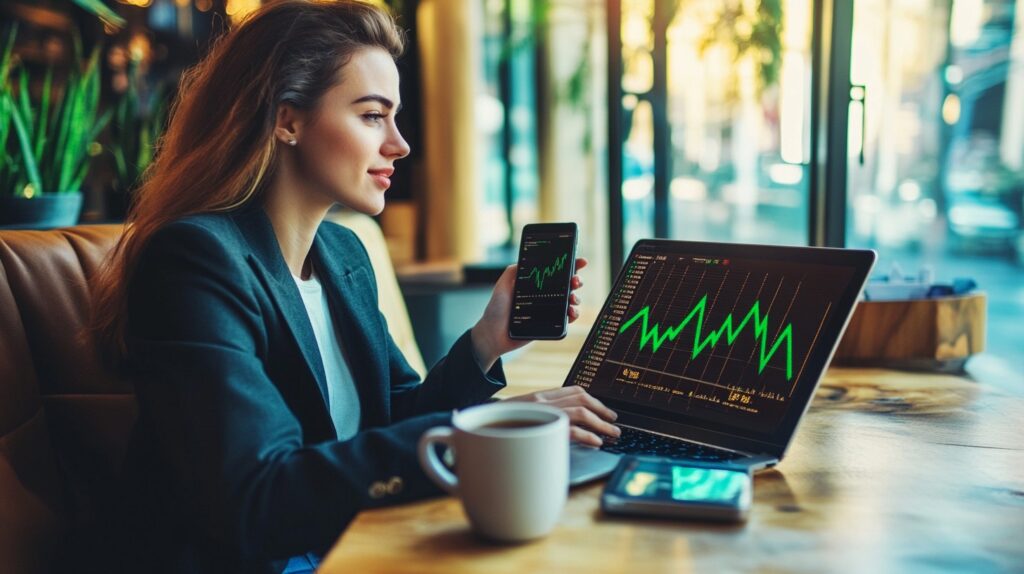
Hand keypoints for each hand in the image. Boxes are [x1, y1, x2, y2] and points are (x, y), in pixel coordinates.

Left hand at [470, 258, 586, 370]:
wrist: (493, 334)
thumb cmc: (495, 310)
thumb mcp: (501, 287)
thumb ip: (512, 272)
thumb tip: (524, 260)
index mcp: (535, 284)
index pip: (555, 271)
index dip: (570, 265)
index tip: (581, 261)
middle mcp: (544, 295)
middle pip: (567, 285)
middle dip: (576, 280)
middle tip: (575, 281)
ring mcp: (548, 310)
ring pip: (570, 301)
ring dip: (576, 298)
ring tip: (572, 299)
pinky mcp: (550, 325)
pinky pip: (567, 319)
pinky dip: (573, 315)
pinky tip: (571, 313)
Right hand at [504, 386, 618, 446]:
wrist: (478, 425)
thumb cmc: (499, 424)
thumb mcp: (522, 414)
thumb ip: (542, 413)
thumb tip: (564, 424)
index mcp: (541, 395)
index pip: (574, 390)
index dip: (594, 400)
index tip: (604, 409)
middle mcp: (543, 400)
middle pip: (582, 398)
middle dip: (602, 410)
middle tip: (614, 421)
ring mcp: (542, 412)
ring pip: (581, 412)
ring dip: (601, 424)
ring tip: (612, 433)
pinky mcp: (541, 426)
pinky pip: (572, 430)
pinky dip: (588, 436)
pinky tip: (596, 442)